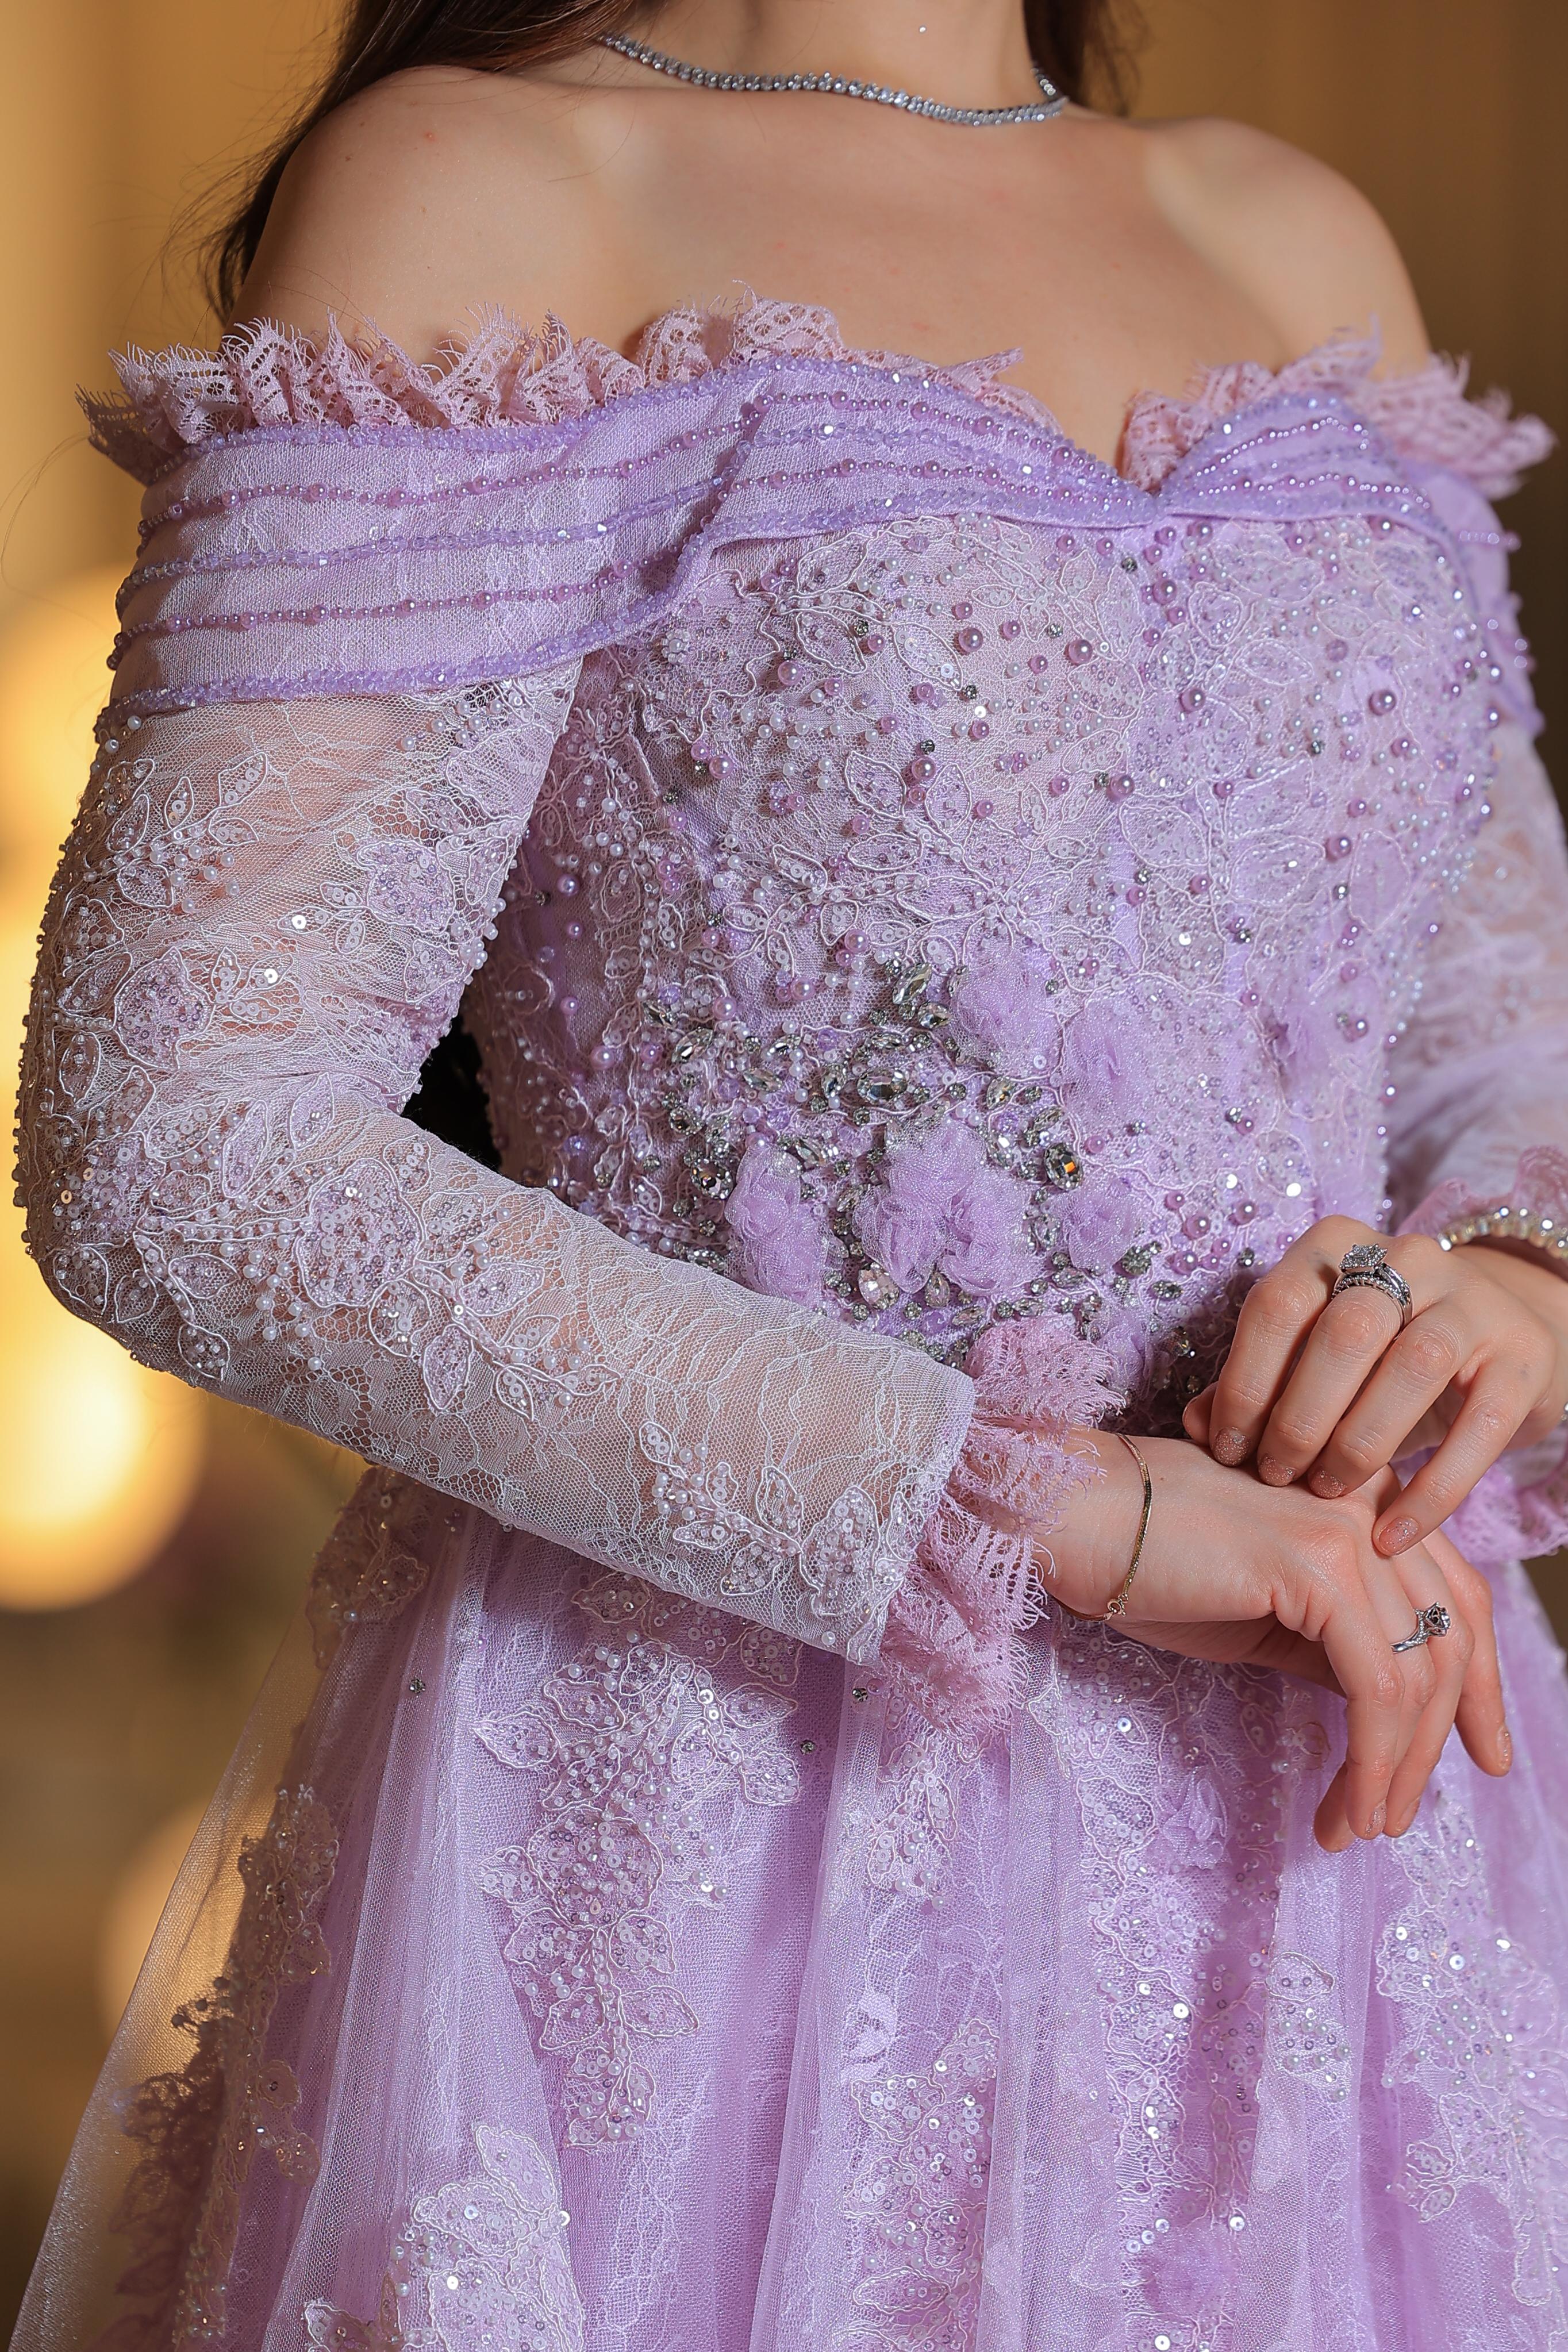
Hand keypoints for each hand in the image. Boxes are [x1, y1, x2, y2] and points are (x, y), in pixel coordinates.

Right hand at [1039, 1433, 1510, 1852]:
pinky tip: (1346, 1806)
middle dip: (1455, 1734)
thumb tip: (1382, 1709)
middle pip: (1455, 1633)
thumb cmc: (1150, 1562)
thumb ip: (1331, 1642)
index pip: (1455, 1595)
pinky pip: (1375, 1685)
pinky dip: (1371, 1758)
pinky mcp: (1317, 1569)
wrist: (1074, 1515)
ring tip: (1361, 1826)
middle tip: (1414, 1812)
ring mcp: (1347, 1530)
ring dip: (1396, 1769)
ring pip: (1419, 1673)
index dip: (1482, 1682)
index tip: (1485, 1752)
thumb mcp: (1263, 1611)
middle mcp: (1370, 1505)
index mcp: (1363, 1503)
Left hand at [1184, 1216, 1567, 1556]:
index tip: (1227, 1450)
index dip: (1245, 1384)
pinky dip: (1432, 1492)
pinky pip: (1478, 1430)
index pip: (1278, 1305)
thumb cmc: (1380, 1358)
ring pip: (1413, 1366)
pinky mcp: (1521, 1359)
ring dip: (1360, 1442)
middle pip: (1344, 1332)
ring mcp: (1474, 1304)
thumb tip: (1196, 1424)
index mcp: (1338, 1245)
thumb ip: (1256, 1383)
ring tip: (1329, 1494)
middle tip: (1277, 1475)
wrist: (1498, 1340)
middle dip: (1300, 1415)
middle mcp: (1410, 1256)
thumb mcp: (1315, 1359)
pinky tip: (1392, 1535)